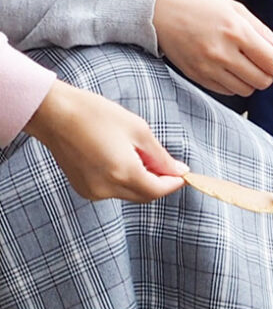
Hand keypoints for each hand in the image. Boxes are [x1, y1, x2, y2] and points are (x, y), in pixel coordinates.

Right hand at [24, 80, 186, 202]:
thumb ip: (160, 156)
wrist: (52, 113)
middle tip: (165, 163)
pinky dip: (124, 180)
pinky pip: (113, 191)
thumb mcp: (137, 130)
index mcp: (123, 173)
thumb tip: (179, 171)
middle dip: (159, 183)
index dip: (174, 183)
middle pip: (145, 195)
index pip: (158, 190)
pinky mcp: (83, 189)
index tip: (184, 174)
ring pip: (130, 194)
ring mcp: (93, 191)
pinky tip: (119, 159)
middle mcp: (107, 188)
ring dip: (142, 181)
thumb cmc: (94, 114)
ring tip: (137, 155)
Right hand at [153, 0, 272, 95]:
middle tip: (266, 62)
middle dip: (270, 74)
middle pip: (262, 81)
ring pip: (246, 89)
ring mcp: (209, 68)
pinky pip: (228, 91)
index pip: (272, 62)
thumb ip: (264, 33)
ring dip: (253, 80)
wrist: (157, 10)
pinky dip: (236, 84)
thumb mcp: (235, 9)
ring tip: (246, 63)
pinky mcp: (198, 77)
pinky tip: (230, 68)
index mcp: (235, 32)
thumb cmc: (197, 3)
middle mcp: (223, 53)